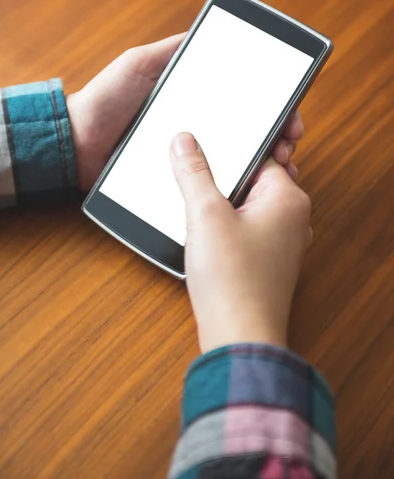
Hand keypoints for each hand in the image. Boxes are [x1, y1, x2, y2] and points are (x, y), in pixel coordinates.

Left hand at [67, 35, 303, 190]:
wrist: (76, 144)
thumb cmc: (104, 100)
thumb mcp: (137, 64)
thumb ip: (168, 51)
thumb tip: (205, 32)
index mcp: (194, 99)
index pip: (244, 102)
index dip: (273, 107)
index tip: (290, 117)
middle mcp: (198, 127)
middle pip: (248, 132)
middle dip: (277, 139)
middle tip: (289, 148)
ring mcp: (189, 156)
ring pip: (235, 161)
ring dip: (262, 166)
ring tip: (278, 170)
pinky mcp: (177, 179)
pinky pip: (209, 183)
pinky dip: (233, 186)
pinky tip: (250, 190)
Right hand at [170, 132, 311, 352]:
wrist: (239, 336)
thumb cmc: (233, 281)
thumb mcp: (205, 214)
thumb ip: (194, 172)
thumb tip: (185, 142)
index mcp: (288, 199)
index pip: (261, 156)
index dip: (230, 152)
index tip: (205, 151)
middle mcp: (292, 219)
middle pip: (254, 181)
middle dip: (225, 181)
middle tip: (200, 186)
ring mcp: (282, 242)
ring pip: (248, 206)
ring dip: (224, 206)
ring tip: (202, 214)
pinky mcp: (267, 260)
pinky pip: (246, 229)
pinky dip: (227, 227)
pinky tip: (208, 237)